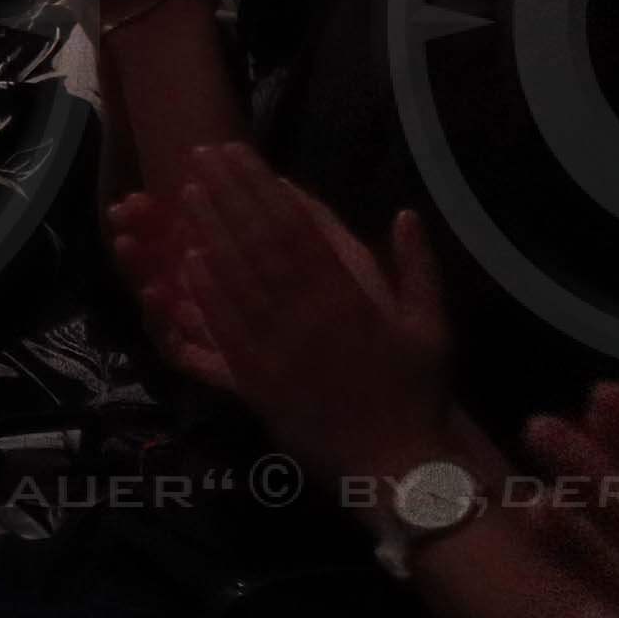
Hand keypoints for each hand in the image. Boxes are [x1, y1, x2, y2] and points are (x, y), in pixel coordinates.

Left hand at [108, 143, 458, 489]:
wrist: (396, 464)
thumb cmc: (416, 393)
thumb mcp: (432, 326)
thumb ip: (418, 267)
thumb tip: (406, 213)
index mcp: (346, 297)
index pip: (294, 228)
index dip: (261, 187)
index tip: (237, 153)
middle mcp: (305, 316)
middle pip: (256, 243)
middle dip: (226, 195)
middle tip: (199, 156)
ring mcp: (276, 349)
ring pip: (234, 280)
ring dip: (208, 233)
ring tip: (188, 194)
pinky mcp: (257, 381)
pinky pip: (223, 329)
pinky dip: (204, 293)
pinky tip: (187, 264)